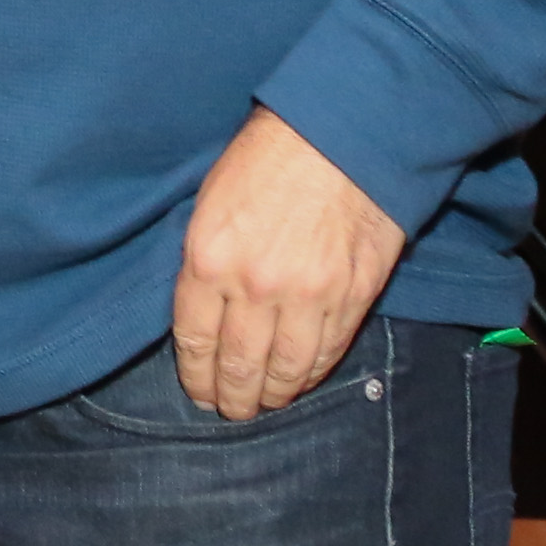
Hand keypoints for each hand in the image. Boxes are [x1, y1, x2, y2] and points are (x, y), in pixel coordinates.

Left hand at [170, 106, 405, 419]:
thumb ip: (204, 260)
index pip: (194, 339)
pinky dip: (310, 375)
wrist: (340, 136)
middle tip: (229, 410)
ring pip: (286, 371)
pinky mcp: (351, 298)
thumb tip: (201, 311)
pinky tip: (299, 381)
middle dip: (232, 397)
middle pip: (239, 365)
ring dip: (272, 395)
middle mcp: (255, 286)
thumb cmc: (266, 157)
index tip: (197, 391)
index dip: (195, 375)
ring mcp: (308, 296)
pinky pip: (326, 354)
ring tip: (263, 404)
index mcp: (209, 257)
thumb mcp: (210, 201)